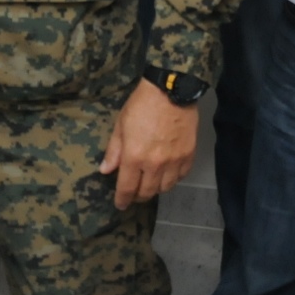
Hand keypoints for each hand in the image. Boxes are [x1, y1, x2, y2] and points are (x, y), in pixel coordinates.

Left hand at [99, 80, 196, 208]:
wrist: (171, 90)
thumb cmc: (141, 105)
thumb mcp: (121, 125)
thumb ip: (114, 151)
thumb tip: (105, 170)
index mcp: (135, 157)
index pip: (127, 188)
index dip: (123, 200)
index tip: (120, 204)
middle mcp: (155, 164)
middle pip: (147, 192)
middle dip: (139, 195)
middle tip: (135, 193)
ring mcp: (174, 161)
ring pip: (165, 187)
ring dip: (156, 188)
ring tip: (151, 182)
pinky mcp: (189, 155)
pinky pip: (181, 176)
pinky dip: (173, 178)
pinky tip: (168, 173)